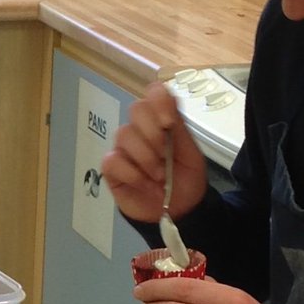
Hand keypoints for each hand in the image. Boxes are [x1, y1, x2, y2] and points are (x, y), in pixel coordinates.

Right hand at [101, 82, 208, 224]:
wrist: (180, 211)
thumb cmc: (186, 179)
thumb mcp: (191, 154)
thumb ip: (178, 128)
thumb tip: (167, 98)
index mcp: (162, 120)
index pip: (154, 93)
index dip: (159, 101)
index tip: (169, 123)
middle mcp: (141, 129)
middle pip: (136, 108)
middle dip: (153, 133)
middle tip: (166, 156)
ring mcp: (124, 148)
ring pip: (124, 134)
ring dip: (146, 158)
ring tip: (159, 178)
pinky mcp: (112, 168)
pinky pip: (113, 160)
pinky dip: (133, 174)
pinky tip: (146, 185)